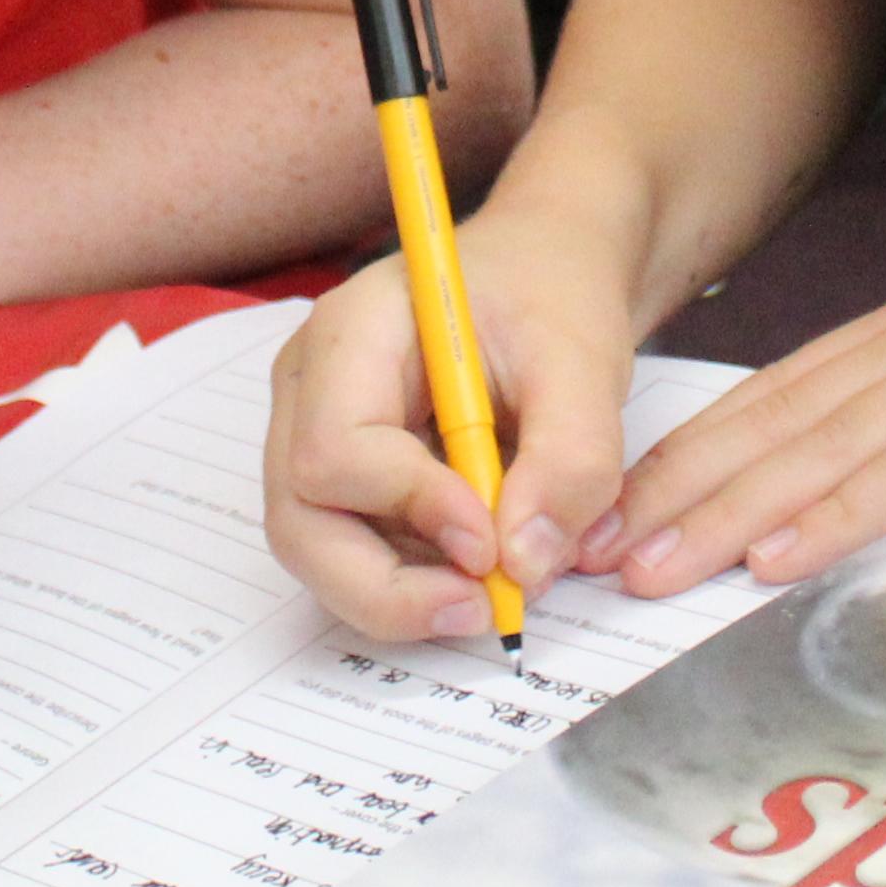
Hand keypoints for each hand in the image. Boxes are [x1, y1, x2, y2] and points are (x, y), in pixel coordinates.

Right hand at [265, 218, 640, 637]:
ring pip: (319, 552)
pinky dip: (413, 581)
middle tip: (485, 609)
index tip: (492, 541)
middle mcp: (310, 389)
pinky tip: (477, 566)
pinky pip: (353, 554)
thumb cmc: (551, 298)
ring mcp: (314, 435)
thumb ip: (570, 460)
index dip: (407, 508)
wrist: (545, 277)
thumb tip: (524, 564)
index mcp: (350, 333)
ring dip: (404, 593)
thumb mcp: (585, 363)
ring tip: (494, 590)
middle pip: (301, 521)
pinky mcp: (343, 480)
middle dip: (387, 588)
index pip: (333, 450)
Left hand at [590, 165, 885, 592]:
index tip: (622, 496)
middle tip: (582, 546)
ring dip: (714, 518)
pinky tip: (771, 561)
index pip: (777, 398)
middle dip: (666, 493)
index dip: (692, 452)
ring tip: (636, 570)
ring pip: (808, 455)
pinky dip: (830, 519)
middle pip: (763, 427)